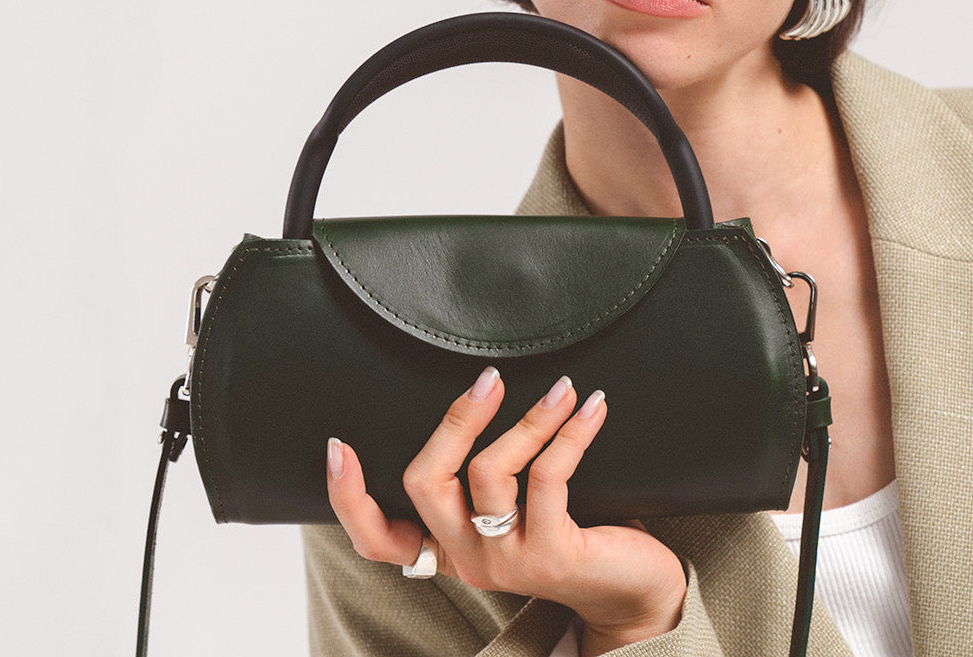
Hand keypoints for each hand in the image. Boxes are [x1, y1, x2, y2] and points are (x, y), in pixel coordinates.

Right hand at [326, 368, 686, 654]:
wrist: (635, 592)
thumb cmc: (573, 534)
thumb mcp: (514, 513)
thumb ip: (483, 481)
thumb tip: (474, 396)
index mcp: (448, 547)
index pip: (376, 539)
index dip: (347, 496)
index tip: (337, 445)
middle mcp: (468, 557)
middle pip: (425, 483)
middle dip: (452, 422)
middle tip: (488, 380)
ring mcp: (506, 560)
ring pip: (489, 473)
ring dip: (528, 419)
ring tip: (561, 388)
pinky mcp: (552, 555)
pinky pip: (548, 477)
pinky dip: (570, 433)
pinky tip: (590, 407)